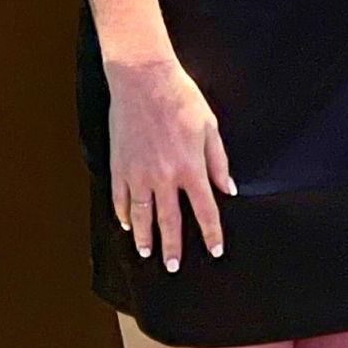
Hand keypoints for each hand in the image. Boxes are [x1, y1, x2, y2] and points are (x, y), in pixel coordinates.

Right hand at [105, 57, 236, 271]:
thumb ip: (218, 161)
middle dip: (172, 247)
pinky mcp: (119, 164)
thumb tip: (227, 189)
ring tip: (146, 253)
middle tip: (173, 267)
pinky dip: (123, 214)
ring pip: (141, 215)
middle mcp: (164, 176)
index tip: (215, 250)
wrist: (143, 79)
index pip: (204, 210)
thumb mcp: (209, 127)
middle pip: (170, 221)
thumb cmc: (180, 98)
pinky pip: (120, 197)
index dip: (210, 233)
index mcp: (190, 167)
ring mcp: (138, 172)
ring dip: (145, 237)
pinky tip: (127, 224)